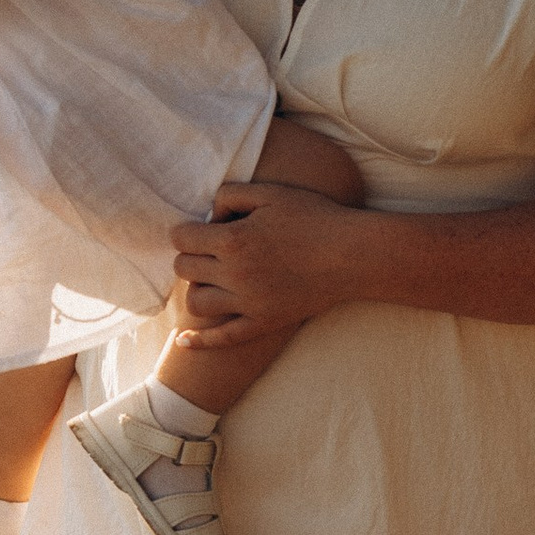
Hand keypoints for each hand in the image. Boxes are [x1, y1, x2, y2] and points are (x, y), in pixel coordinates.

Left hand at [169, 180, 364, 340]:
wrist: (352, 254)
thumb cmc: (314, 217)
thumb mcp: (270, 193)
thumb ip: (230, 195)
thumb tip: (208, 215)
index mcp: (233, 239)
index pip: (182, 238)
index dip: (186, 231)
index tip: (197, 231)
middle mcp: (235, 274)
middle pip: (184, 268)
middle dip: (190, 256)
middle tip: (208, 252)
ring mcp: (249, 303)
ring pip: (195, 303)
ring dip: (196, 289)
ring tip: (211, 280)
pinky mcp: (263, 323)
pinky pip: (222, 339)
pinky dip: (198, 341)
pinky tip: (183, 340)